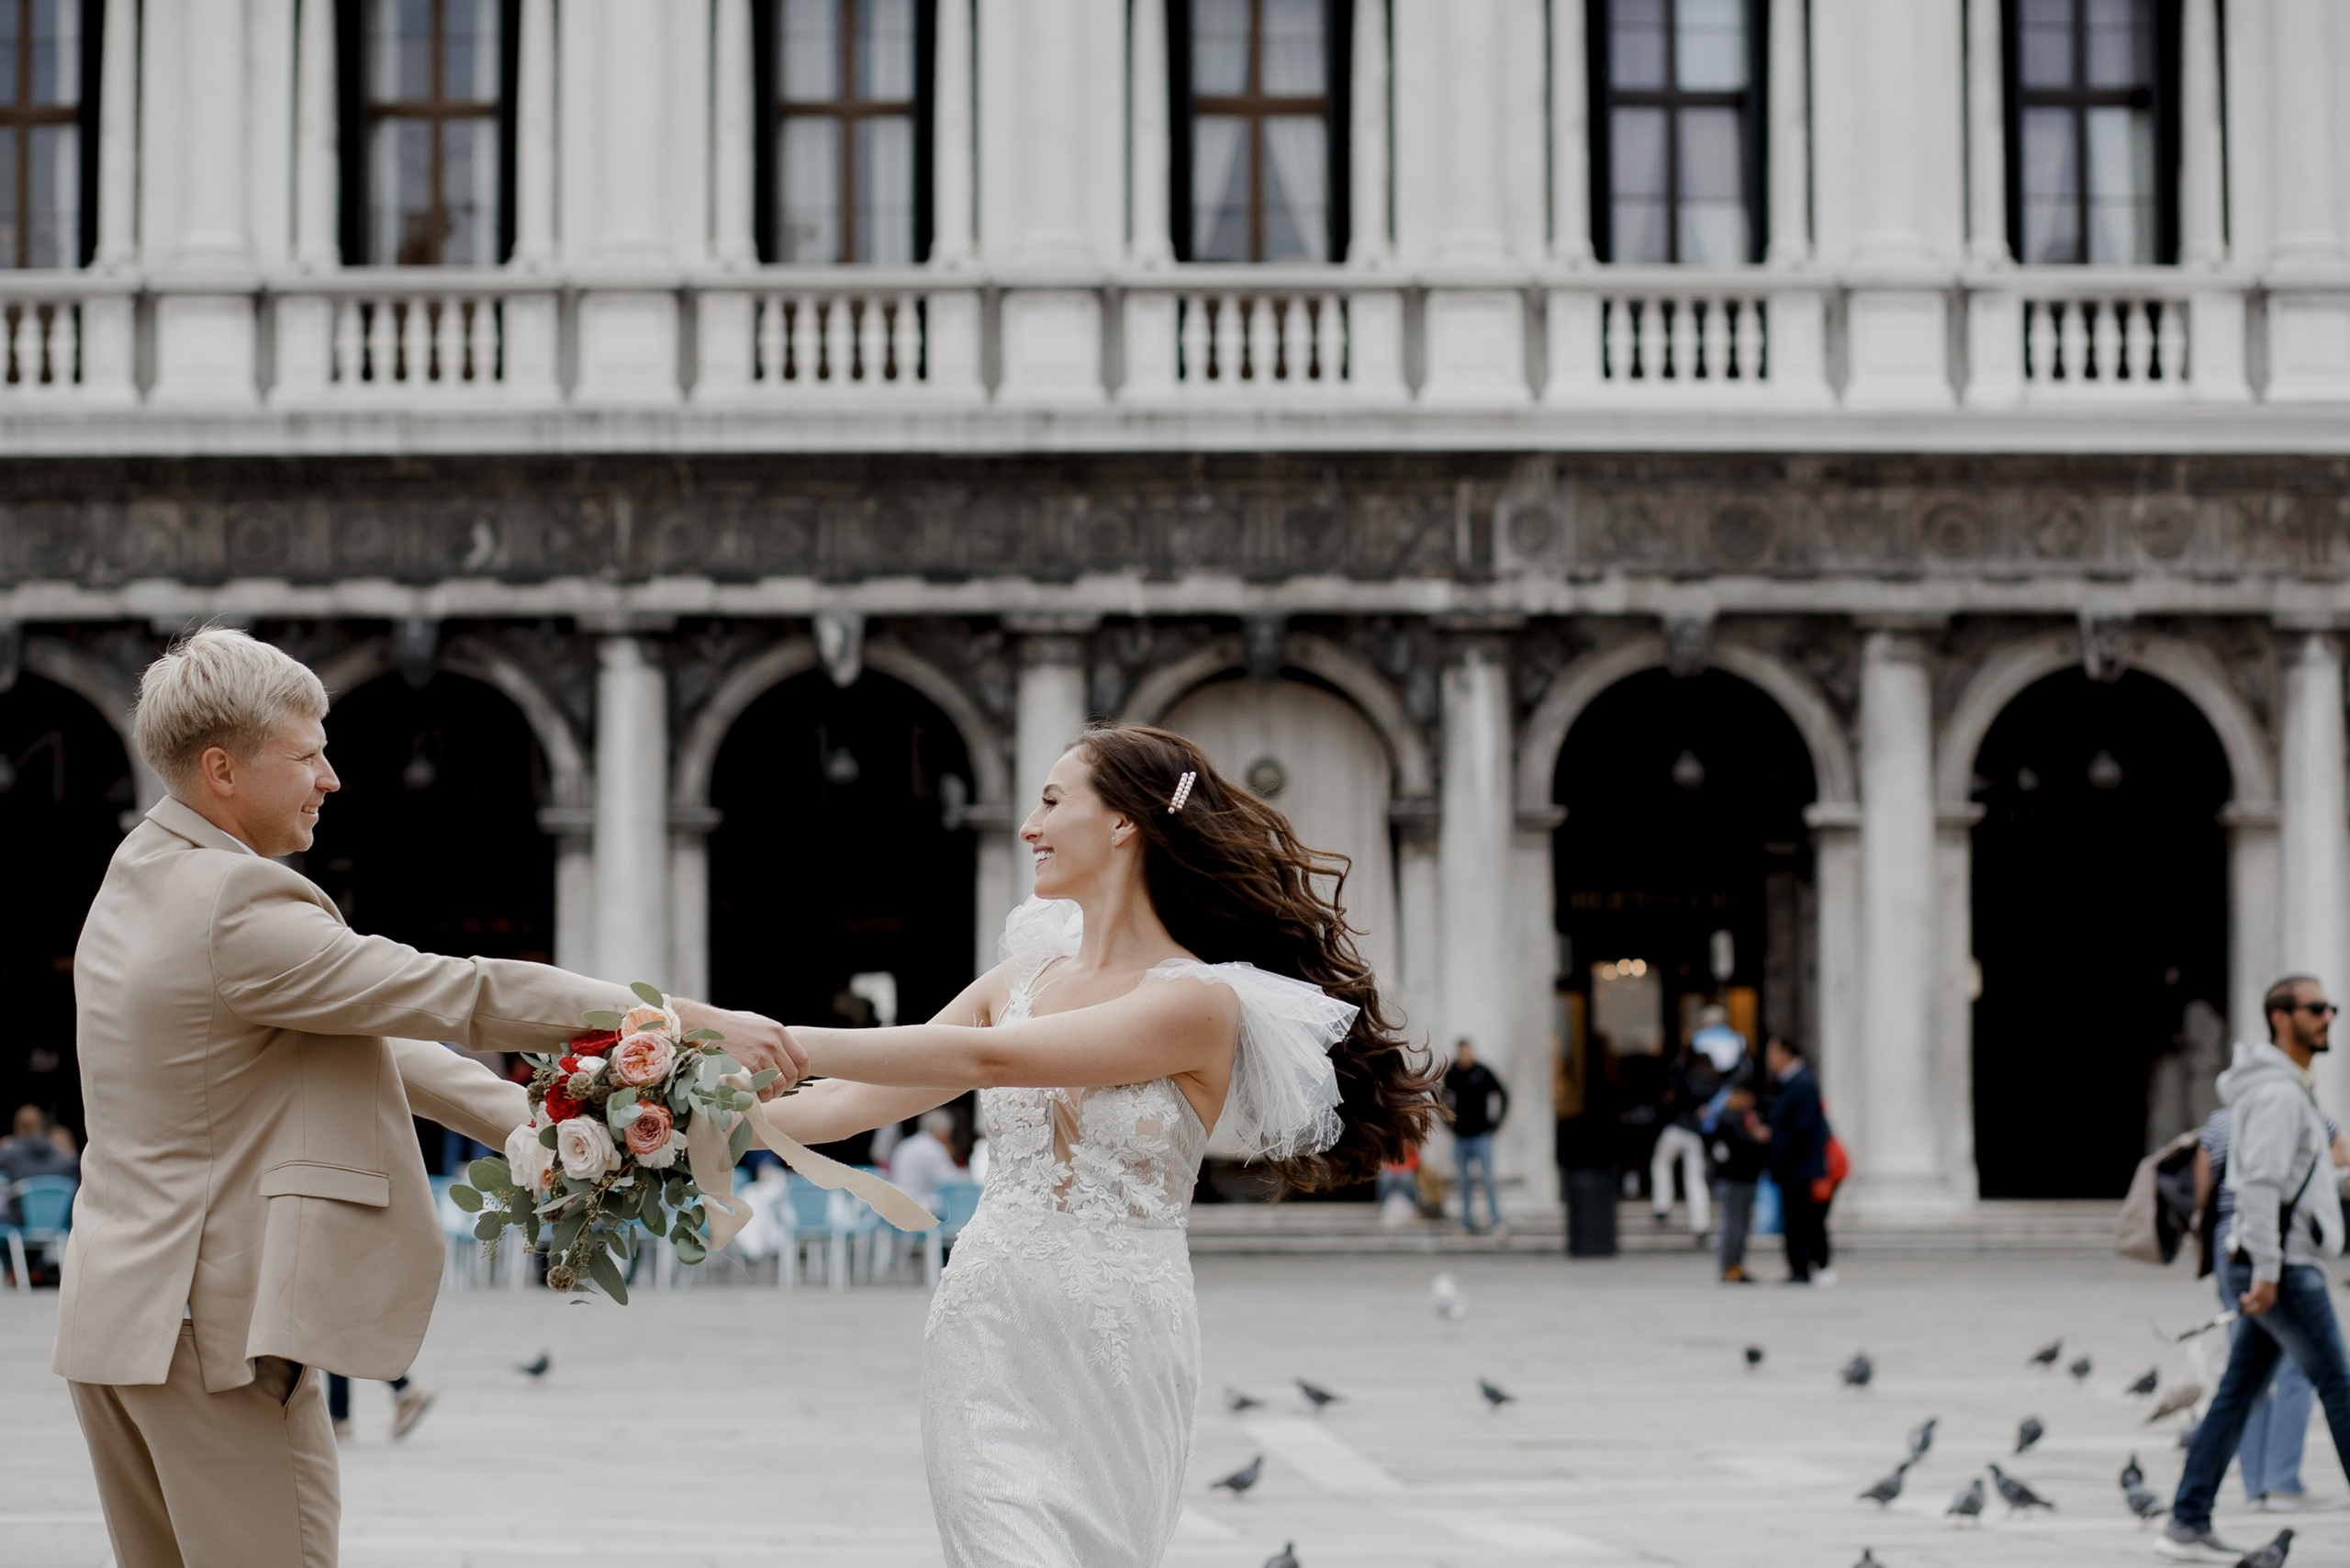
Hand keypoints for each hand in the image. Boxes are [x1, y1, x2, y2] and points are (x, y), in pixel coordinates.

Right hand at [672, 997, 806, 1089]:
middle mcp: (773, 1043)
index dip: (800, 1073)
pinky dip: (760, 1096)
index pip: (802, 1058)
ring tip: (763, 1093)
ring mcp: (761, 1055)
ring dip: (772, 1093)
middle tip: (774, 1089)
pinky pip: (763, 1089)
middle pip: (792, 1074)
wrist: (704, 1026)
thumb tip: (783, 1054)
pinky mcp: (748, 1067)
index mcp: (778, 1031)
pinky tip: (753, 1093)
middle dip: (785, 1086)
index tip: (793, 1079)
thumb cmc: (727, 1025)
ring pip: (779, 1085)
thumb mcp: (756, 1023)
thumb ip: (772, 1037)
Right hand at [2241, 1278, 2277, 1316]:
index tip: (2247, 1310)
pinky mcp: (2256, 1294)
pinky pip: (2248, 1300)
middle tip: (2242, 1309)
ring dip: (2245, 1305)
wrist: (2268, 1272)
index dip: (2253, 1311)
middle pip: (2256, 1311)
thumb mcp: (2266, 1290)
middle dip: (2248, 1311)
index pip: (2261, 1310)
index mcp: (2271, 1302)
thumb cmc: (2266, 1280)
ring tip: (2242, 1299)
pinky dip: (2244, 1299)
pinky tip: (2243, 1294)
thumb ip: (2262, 1296)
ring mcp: (2262, 1299)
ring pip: (2251, 1307)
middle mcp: (2267, 1302)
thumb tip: (2254, 1301)